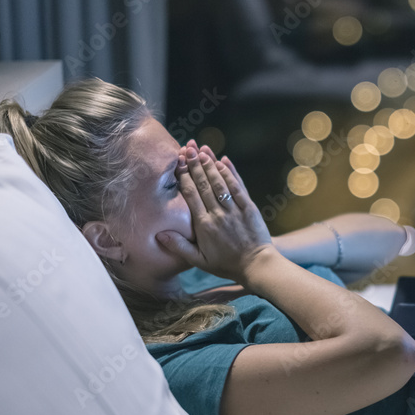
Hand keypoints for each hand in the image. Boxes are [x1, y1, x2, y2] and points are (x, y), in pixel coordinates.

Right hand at [156, 144, 273, 283]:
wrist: (256, 265)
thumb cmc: (226, 264)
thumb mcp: (199, 261)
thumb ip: (179, 246)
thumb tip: (159, 234)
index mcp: (203, 225)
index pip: (191, 196)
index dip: (183, 177)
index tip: (177, 163)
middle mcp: (218, 214)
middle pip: (204, 185)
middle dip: (195, 165)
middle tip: (188, 148)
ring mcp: (234, 210)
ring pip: (220, 183)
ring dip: (211, 165)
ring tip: (203, 151)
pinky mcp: (249, 208)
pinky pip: (238, 187)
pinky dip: (231, 173)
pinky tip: (224, 162)